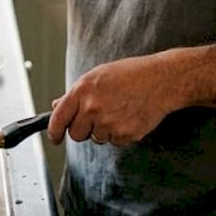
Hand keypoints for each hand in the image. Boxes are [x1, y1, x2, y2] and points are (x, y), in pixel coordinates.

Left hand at [48, 54, 178, 146]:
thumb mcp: (97, 76)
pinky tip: (129, 116)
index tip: (55, 137)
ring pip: (97, 139)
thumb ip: (76, 93)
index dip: (54, 132)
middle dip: (83, 129)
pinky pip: (115, 142)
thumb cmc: (130, 74)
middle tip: (96, 117)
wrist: (161, 80)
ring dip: (104, 130)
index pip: (58, 119)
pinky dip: (120, 133)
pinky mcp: (125, 135)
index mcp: (82, 91)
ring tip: (118, 111)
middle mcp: (92, 108)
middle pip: (76, 134)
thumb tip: (56, 106)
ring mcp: (109, 124)